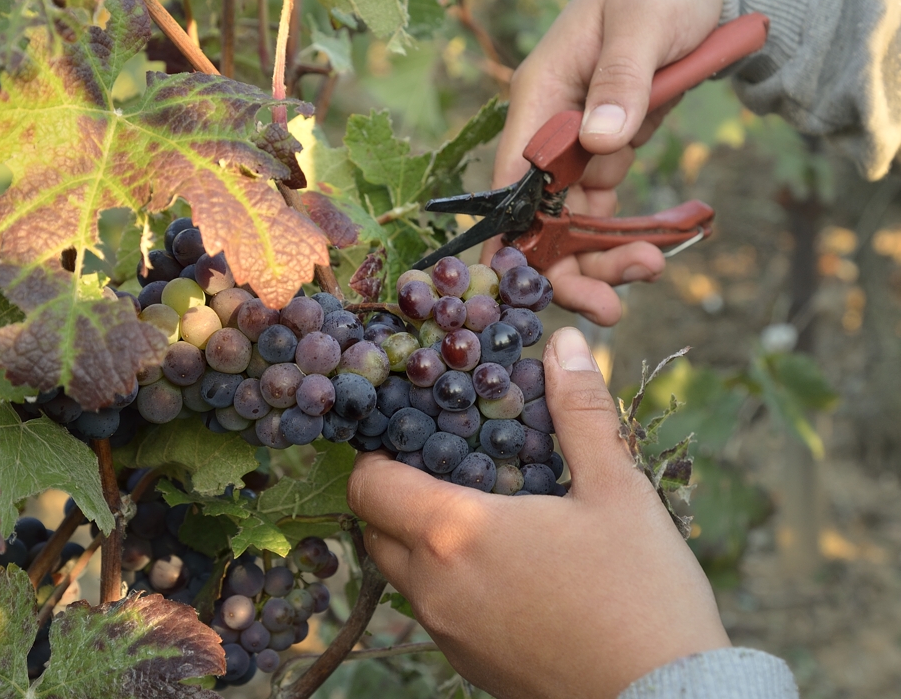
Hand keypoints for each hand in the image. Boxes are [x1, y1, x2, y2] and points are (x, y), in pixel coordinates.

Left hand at [347, 327, 729, 698]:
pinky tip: (505, 569)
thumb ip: (579, 410)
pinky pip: (433, 612)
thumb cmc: (641, 591)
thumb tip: (560, 344)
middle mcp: (433, 589)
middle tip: (449, 470)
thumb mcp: (616, 489)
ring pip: (401, 575)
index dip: (378, 455)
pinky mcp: (468, 668)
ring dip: (420, 541)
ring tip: (481, 516)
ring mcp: (447, 635)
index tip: (412, 436)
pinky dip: (445, 583)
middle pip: (375, 530)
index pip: (368, 486)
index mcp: (454, 535)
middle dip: (396, 496)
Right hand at [483, 0, 723, 324]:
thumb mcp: (644, 25)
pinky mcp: (607, 152)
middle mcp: (550, 128)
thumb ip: (620, 80)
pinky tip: (651, 254)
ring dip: (601, 257)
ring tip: (646, 275)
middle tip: (605, 307)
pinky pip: (605, 208)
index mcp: (541, 95)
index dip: (513, 235)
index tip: (524, 284)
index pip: (512, 177)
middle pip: (540, 214)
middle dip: (566, 264)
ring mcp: (578, 145)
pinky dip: (622, 236)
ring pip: (573, 221)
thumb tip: (599, 140)